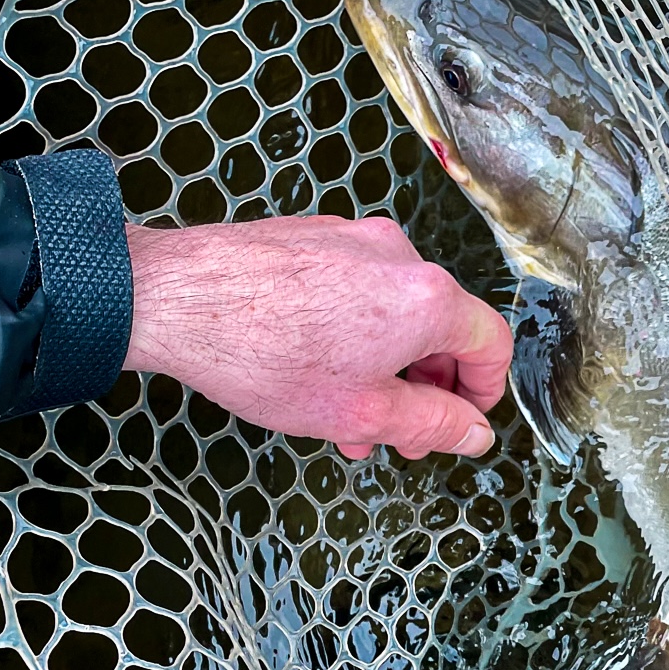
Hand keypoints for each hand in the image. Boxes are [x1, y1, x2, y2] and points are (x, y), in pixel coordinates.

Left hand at [123, 216, 511, 459]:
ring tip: (346, 414)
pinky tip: (313, 367)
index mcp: (428, 299)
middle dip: (427, 388)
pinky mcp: (314, 235)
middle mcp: (400, 256)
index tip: (463, 422)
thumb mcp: (363, 415)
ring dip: (386, 365)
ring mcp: (354, 238)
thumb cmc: (267, 356)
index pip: (492, 343)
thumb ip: (432, 425)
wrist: (176, 298)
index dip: (485, 392)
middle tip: (398, 434)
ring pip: (395, 312)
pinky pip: (357, 288)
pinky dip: (353, 331)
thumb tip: (475, 433)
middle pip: (442, 327)